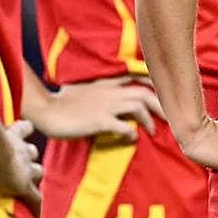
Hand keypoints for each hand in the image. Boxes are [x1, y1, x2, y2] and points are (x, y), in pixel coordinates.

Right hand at [0, 116, 43, 215]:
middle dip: (29, 156)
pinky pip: (35, 198)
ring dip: (33, 176)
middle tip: (23, 162)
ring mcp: (25, 170)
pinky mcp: (25, 187)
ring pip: (38, 172)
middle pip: (33, 152)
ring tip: (27, 183)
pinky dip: (35, 205)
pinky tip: (35, 213)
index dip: (24, 129)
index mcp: (12, 136)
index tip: (25, 128)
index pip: (24, 128)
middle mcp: (22, 151)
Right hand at [30, 76, 165, 142]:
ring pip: (138, 106)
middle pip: (145, 93)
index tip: (168, 94)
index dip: (156, 85)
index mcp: (108, 83)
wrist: (45, 110)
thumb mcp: (87, 90)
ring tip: (153, 131)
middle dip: (161, 104)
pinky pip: (122, 126)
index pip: (138, 78)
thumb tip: (115, 100)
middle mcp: (110, 92)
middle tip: (172, 118)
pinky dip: (131, 133)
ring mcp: (105, 106)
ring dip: (149, 119)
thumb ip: (104, 91)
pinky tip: (133, 139)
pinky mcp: (98, 121)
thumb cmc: (63, 102)